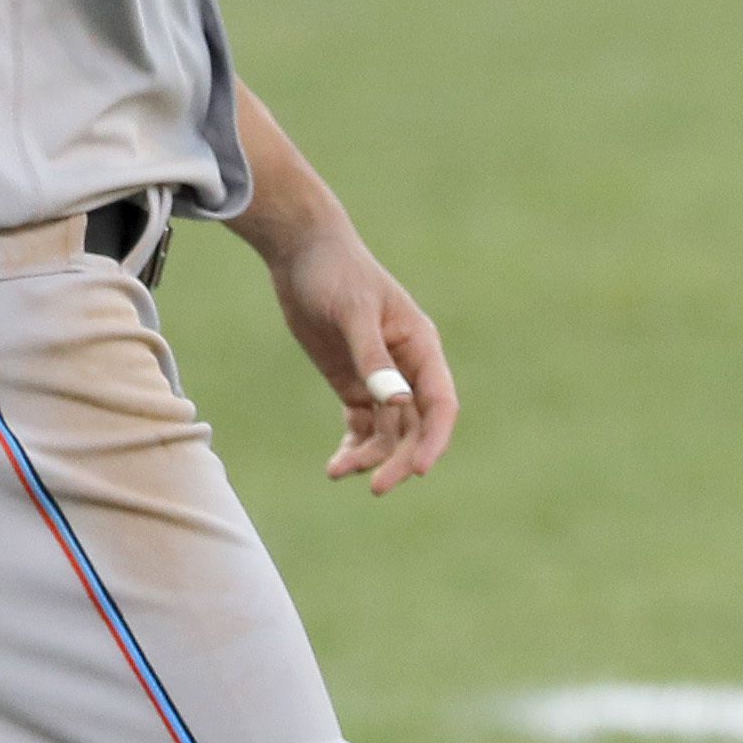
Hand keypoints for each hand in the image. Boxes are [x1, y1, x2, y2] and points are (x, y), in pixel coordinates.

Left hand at [263, 218, 459, 493]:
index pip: (440, 404)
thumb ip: (373, 357)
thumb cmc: (335, 273)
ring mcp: (380, 378)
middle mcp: (407, 368)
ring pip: (389, 432)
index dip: (434, 439)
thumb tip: (398, 403)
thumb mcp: (352, 313)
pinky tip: (335, 467)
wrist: (302, 253)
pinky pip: (363, 426)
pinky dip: (353, 448)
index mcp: (421, 347)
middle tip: (377, 488)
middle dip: (400, 459)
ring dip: (371, 457)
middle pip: (416, 427)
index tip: (417, 470)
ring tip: (338, 472)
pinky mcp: (353, 383)